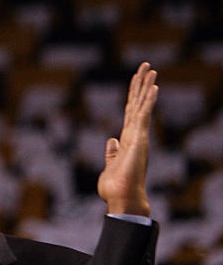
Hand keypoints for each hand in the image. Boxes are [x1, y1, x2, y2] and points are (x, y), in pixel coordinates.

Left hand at [97, 62, 157, 215]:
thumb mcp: (110, 165)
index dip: (133, 95)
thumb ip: (111, 153)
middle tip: (146, 65)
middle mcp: (135, 135)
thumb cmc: (115, 187)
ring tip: (151, 69)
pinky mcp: (139, 140)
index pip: (130, 112)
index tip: (136, 79)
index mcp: (127, 140)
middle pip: (137, 104)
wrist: (122, 199)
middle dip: (141, 84)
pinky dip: (149, 101)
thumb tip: (111, 141)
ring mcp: (138, 137)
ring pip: (142, 106)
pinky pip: (144, 116)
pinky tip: (154, 87)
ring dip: (146, 87)